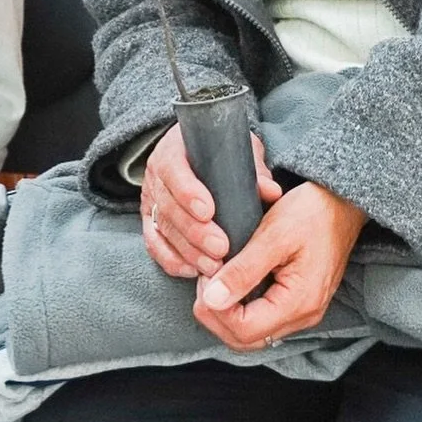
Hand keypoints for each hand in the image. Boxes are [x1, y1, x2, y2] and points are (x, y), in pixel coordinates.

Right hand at [142, 124, 281, 278]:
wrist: (197, 153)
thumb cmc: (219, 152)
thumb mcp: (236, 150)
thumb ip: (251, 169)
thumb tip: (272, 192)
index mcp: (173, 150)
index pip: (173, 170)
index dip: (187, 192)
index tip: (209, 211)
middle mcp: (157, 175)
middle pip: (168, 206)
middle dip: (194, 231)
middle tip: (220, 248)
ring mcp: (150, 200)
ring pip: (162, 229)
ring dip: (188, 252)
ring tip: (213, 268)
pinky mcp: (149, 222)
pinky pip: (154, 245)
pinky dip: (172, 260)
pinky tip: (192, 271)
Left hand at [193, 181, 367, 350]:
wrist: (341, 203)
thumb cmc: (311, 213)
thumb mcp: (273, 235)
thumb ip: (243, 270)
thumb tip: (212, 300)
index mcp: (299, 303)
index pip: (245, 330)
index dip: (216, 311)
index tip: (204, 278)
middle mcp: (303, 316)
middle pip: (247, 339)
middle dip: (217, 317)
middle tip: (203, 281)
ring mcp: (302, 312)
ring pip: (254, 334)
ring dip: (226, 314)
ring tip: (213, 281)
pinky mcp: (298, 302)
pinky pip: (263, 319)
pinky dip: (241, 309)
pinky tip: (230, 284)